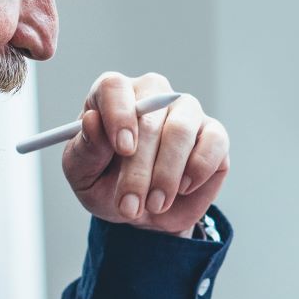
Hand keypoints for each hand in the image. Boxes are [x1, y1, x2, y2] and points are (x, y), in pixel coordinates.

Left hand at [62, 71, 230, 235]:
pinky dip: (198, 170)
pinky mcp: (214, 134)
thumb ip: (86, 148)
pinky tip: (182, 188)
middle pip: (149, 118)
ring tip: (154, 205)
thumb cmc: (106, 184)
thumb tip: (93, 121)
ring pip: (181, 131)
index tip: (123, 149)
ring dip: (166, 175)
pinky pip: (214, 143)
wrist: (142, 211)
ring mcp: (186, 112)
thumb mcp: (83, 174)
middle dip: (139, 170)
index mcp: (113, 97)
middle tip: (129, 205)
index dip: (118, 115)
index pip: (114, 87)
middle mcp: (152, 96)